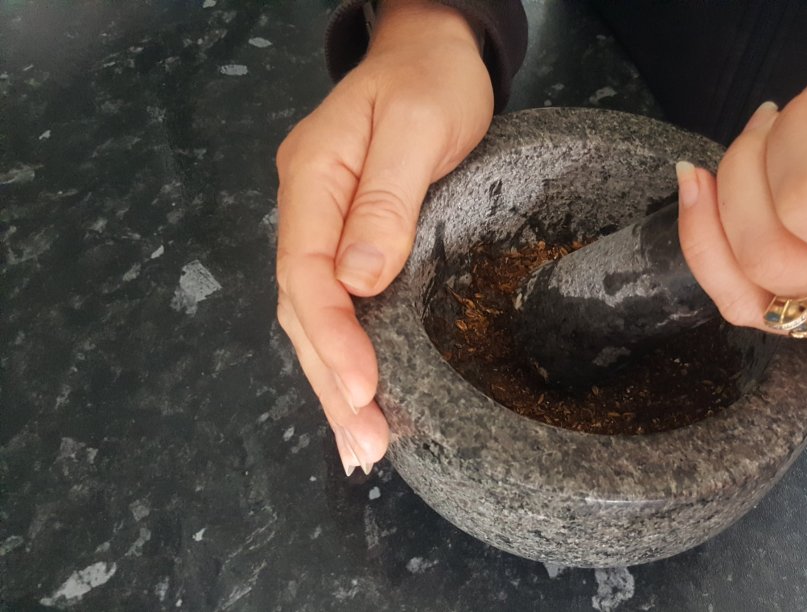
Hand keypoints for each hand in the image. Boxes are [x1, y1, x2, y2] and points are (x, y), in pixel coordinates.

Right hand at [275, 0, 492, 473]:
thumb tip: (359, 280)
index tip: (365, 391)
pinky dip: (347, 353)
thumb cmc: (432, 79)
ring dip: (334, 382)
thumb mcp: (415, 128)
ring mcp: (325, 225)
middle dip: (331, 381)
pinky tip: (363, 394)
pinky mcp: (351, 238)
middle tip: (364, 446)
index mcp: (314, 178)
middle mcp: (309, 208)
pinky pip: (338, 303)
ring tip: (362, 445)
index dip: (333, 338)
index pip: (307, 274)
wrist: (435, 48)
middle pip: (303, 309)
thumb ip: (384, 201)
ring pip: (315, 315)